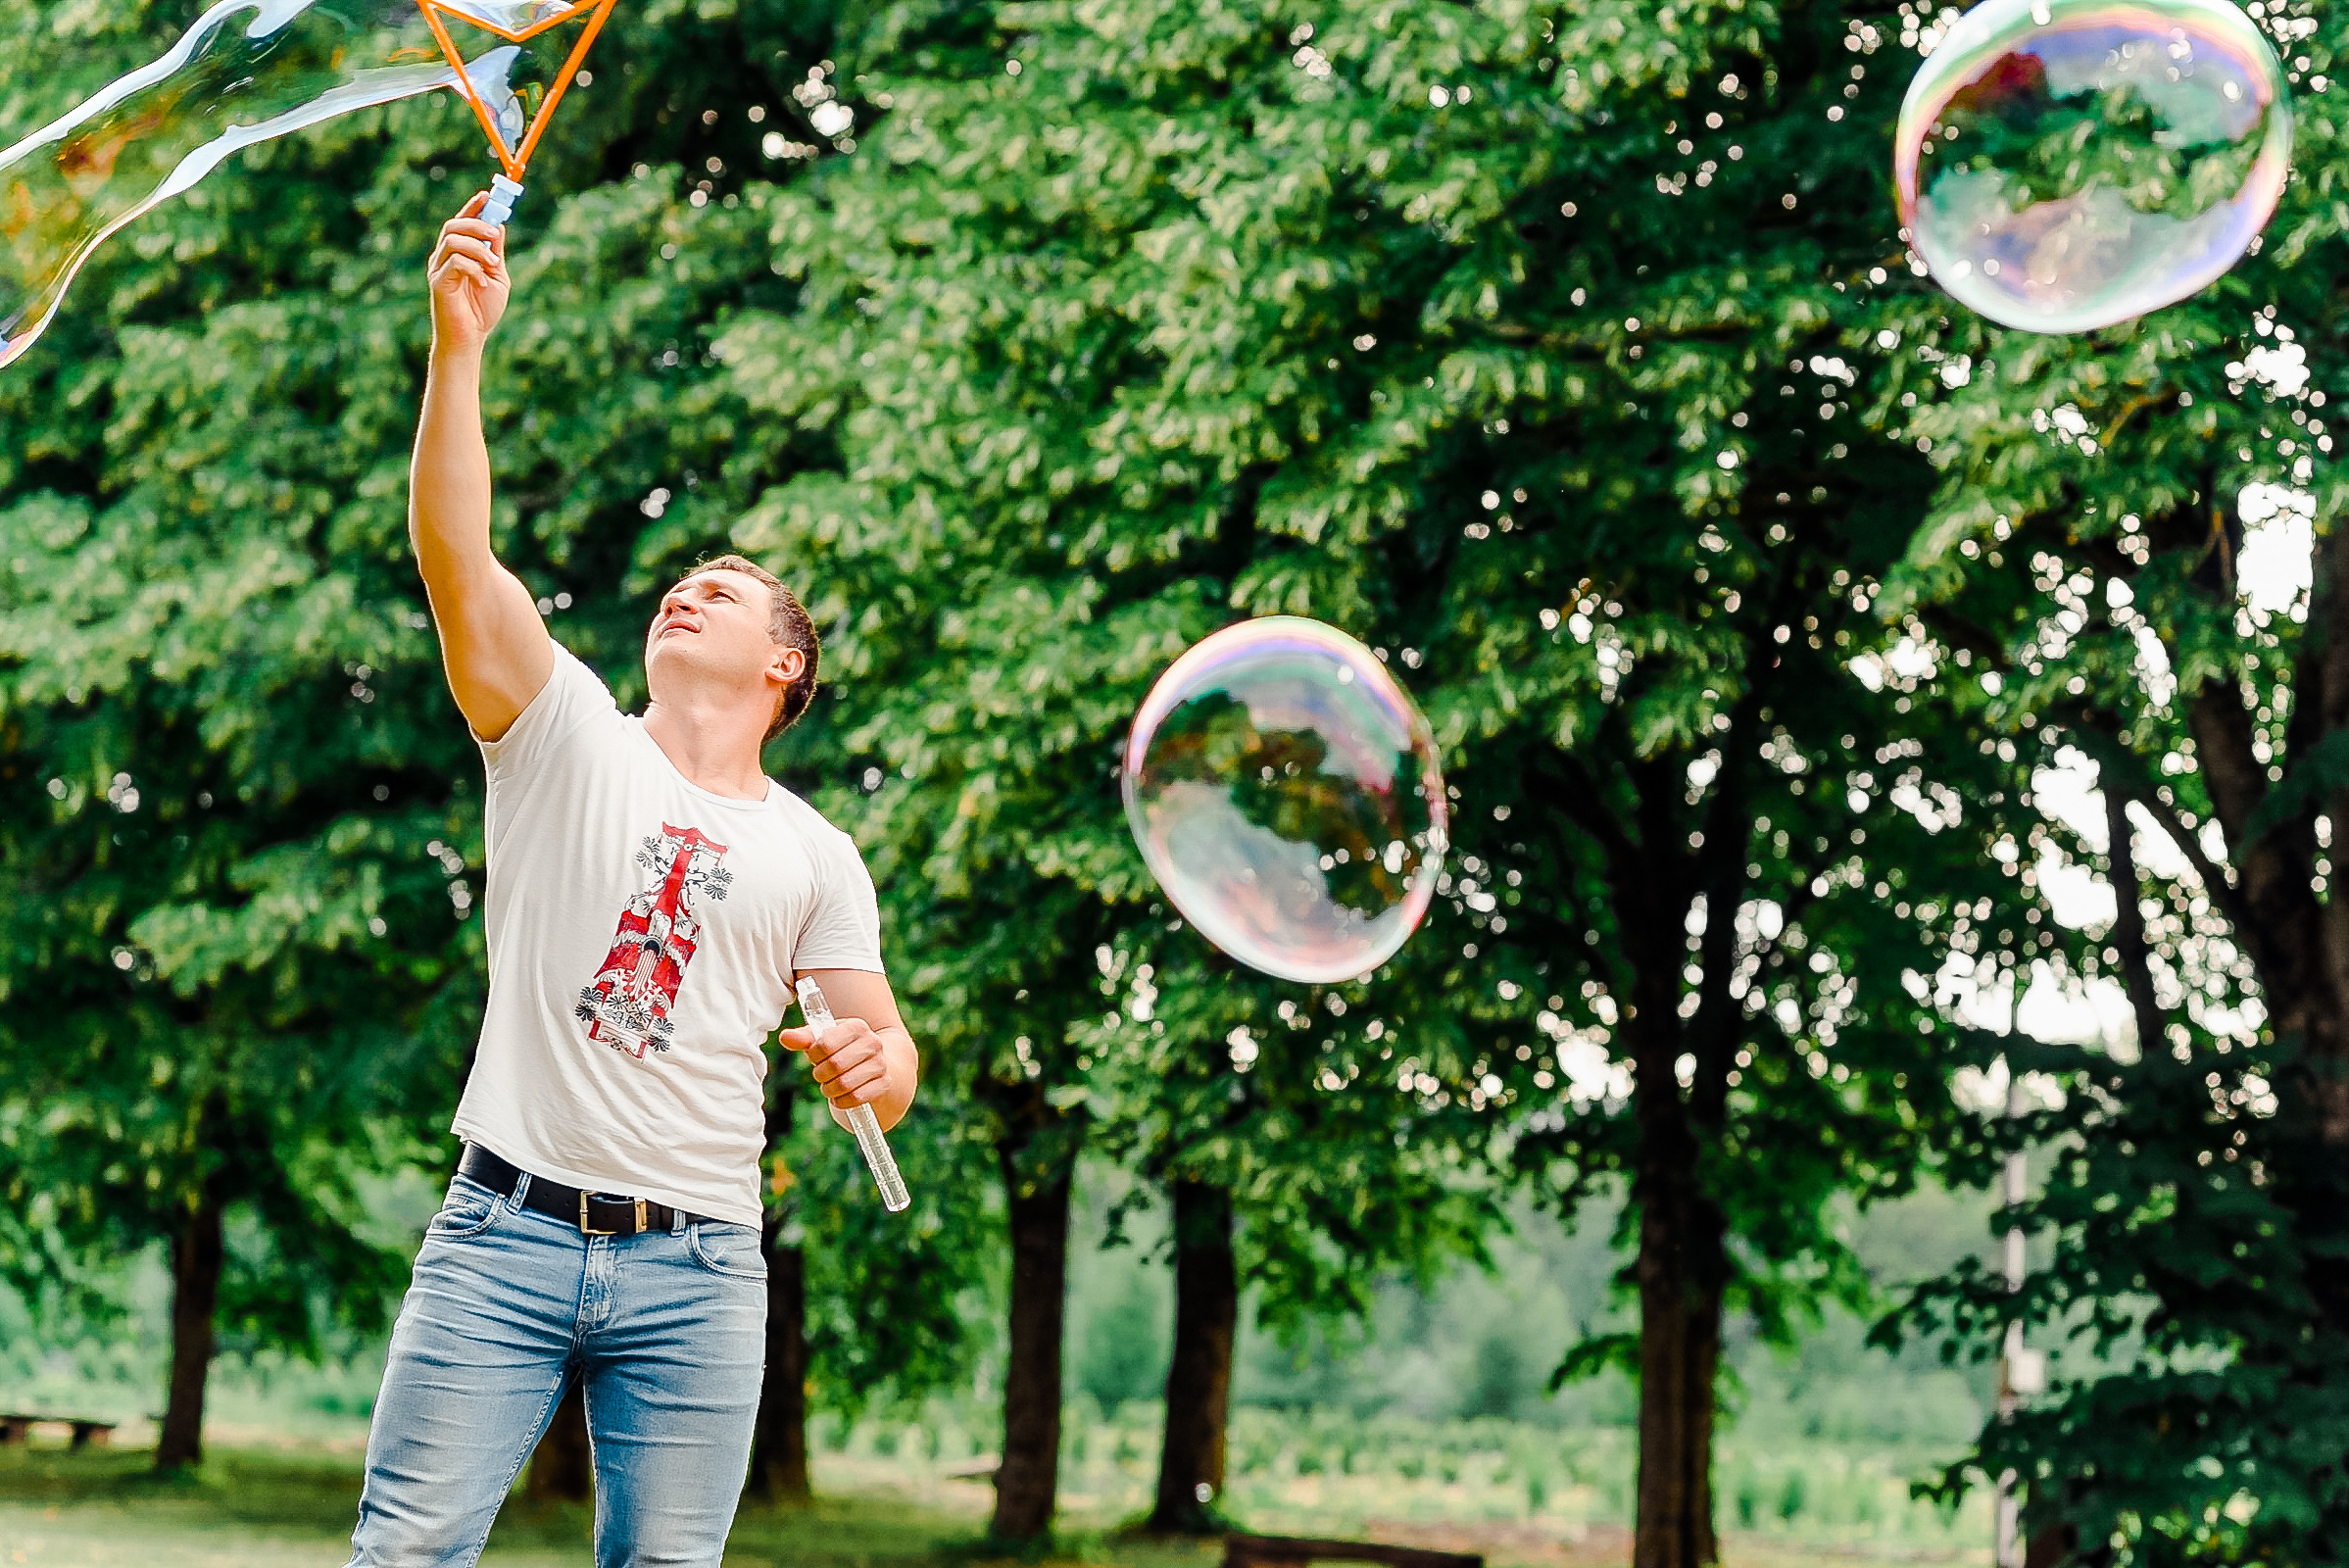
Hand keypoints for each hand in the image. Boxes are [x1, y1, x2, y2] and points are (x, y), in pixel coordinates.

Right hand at [427, 193, 509, 358]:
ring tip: (493, 264)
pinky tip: (483, 283)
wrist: (470, 338)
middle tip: (494, 233)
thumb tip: (498, 226)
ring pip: (452, 240)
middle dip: (476, 223)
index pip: (462, 222)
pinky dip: (473, 268)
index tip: (487, 195)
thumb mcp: (496, 276)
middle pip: (453, 225)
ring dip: (478, 247)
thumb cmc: (482, 310)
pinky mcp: (438, 283)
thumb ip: (496, 252)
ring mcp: (438, 269)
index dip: (472, 207)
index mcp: (459, 253)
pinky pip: (454, 263)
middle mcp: (444, 257)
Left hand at [781, 1014, 892, 1111]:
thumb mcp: (823, 1042)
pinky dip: (842, 1102)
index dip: (814, 1054)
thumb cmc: (842, 1052)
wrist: (875, 1067)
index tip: (816, 1056)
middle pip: (835, 1064)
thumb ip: (803, 1038)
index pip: (826, 1043)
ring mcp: (880, 1063)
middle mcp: (872, 1042)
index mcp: (856, 1026)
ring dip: (829, 1089)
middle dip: (820, 1074)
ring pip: (845, 1083)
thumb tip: (785, 1037)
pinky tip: (840, 1098)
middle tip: (821, 1075)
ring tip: (829, 1087)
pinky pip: (857, 1097)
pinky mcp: (884, 1084)